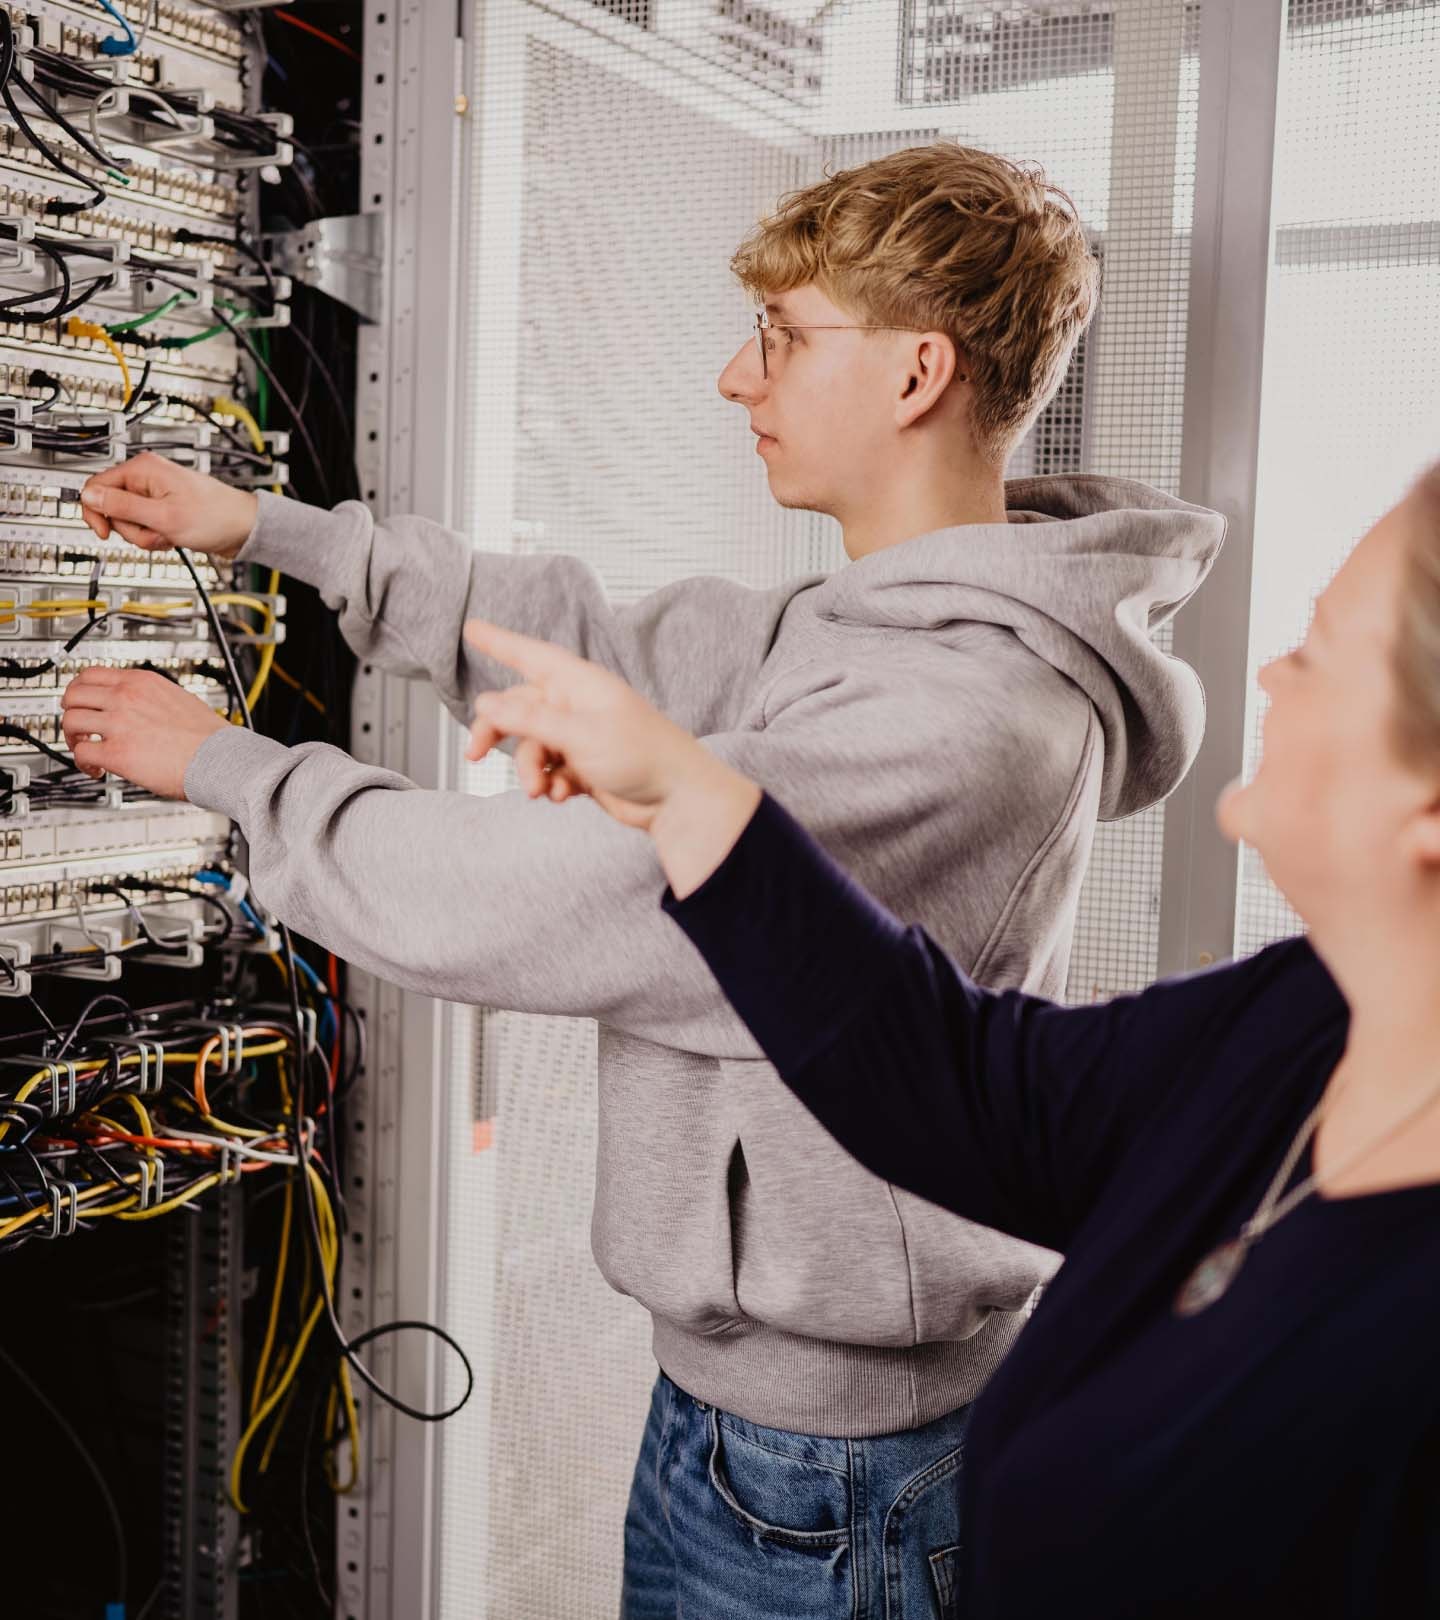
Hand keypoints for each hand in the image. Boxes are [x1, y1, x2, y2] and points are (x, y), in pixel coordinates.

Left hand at [61, 667, 229, 798]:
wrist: (222, 759)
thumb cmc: (210, 738)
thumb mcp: (178, 698)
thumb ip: (151, 698)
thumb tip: (139, 707)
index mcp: (142, 682)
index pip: (91, 674)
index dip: (79, 690)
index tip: (81, 702)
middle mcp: (126, 698)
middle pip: (73, 695)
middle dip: (70, 712)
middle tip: (79, 727)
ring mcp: (119, 724)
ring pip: (70, 722)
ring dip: (73, 738)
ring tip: (86, 750)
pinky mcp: (117, 753)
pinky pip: (82, 754)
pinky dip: (83, 764)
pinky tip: (97, 770)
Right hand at [78, 452, 257, 558]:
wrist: (244, 529)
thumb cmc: (215, 517)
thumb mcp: (162, 516)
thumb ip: (122, 506)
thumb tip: (88, 495)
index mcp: (142, 469)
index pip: (96, 486)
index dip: (95, 512)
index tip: (103, 532)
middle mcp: (146, 478)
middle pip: (112, 508)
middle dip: (131, 528)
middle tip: (155, 531)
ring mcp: (154, 495)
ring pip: (128, 522)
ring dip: (146, 536)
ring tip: (169, 534)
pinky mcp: (162, 509)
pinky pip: (144, 527)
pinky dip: (156, 537)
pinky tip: (173, 537)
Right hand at [464, 621, 760, 895]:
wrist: (677, 799)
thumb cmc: (641, 755)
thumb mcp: (578, 734)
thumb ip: (530, 720)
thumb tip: (488, 704)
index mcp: (579, 684)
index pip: (530, 655)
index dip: (499, 642)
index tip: (472, 628)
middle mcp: (577, 706)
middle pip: (519, 709)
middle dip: (497, 733)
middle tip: (475, 756)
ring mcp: (580, 737)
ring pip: (532, 747)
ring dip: (530, 770)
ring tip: (539, 790)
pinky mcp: (584, 767)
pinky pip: (550, 770)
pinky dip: (551, 784)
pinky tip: (563, 795)